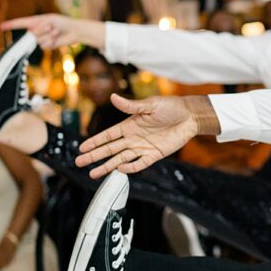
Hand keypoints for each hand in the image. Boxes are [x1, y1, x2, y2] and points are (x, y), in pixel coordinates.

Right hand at [1, 13, 99, 48]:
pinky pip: (44, 46)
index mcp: (35, 21)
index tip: (1, 26)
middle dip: (41, 31)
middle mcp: (36, 30)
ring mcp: (40, 38)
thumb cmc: (62, 22)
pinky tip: (56, 39)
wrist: (74, 31)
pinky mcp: (46, 45)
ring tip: (56, 32)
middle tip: (51, 27)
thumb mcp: (50, 20)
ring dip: (48, 36)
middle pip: (31, 34)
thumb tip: (32, 33)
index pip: (20, 23)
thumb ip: (39, 26)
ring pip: (38, 41)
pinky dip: (51, 42)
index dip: (11, 25)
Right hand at [76, 94, 205, 177]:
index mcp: (129, 125)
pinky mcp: (154, 155)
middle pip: (110, 149)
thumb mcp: (150, 105)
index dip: (95, 141)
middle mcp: (133, 137)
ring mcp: (143, 147)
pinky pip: (140, 164)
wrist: (191, 116)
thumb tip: (113, 97)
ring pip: (120, 159)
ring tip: (93, 174)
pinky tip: (120, 171)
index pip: (108, 135)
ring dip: (107, 166)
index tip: (81, 148)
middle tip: (79, 163)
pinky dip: (130, 168)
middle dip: (94, 156)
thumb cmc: (171, 107)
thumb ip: (131, 106)